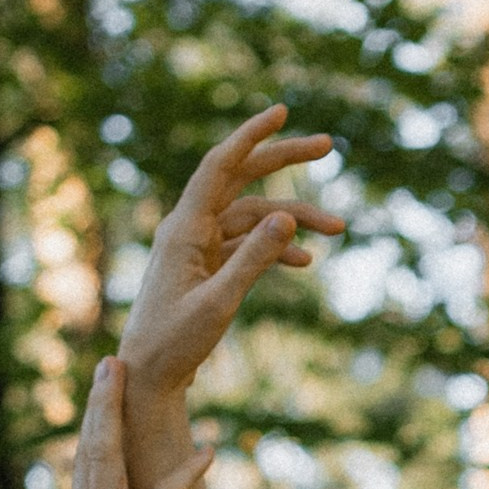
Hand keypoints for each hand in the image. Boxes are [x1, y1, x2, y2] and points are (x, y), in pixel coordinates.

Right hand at [63, 360, 212, 488]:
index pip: (84, 475)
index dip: (90, 436)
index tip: (97, 407)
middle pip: (89, 453)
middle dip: (98, 406)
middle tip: (107, 366)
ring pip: (109, 458)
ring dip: (117, 413)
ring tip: (125, 375)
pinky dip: (187, 472)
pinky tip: (208, 451)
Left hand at [117, 105, 342, 404]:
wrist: (149, 376)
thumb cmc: (174, 343)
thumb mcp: (219, 303)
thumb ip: (255, 260)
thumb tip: (288, 217)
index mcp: (183, 228)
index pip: (220, 166)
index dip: (251, 136)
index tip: (281, 112)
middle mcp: (190, 228)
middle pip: (242, 180)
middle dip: (283, 160)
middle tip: (328, 145)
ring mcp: (199, 247)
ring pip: (253, 217)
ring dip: (294, 220)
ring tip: (339, 229)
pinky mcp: (207, 267)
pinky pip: (247, 245)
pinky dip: (276, 249)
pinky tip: (306, 261)